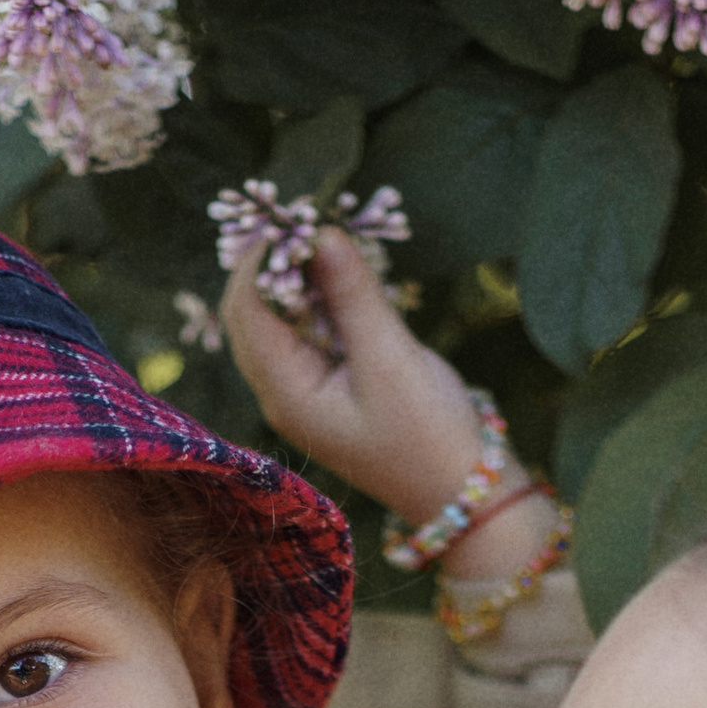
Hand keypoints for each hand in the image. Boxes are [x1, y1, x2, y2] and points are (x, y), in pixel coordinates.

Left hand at [223, 224, 511, 526]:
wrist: (460, 494)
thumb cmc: (428, 436)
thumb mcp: (392, 358)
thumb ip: (353, 294)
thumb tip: (322, 233)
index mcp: (286, 393)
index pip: (246, 308)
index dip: (261, 255)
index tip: (296, 213)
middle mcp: (281, 393)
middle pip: (250, 310)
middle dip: (273, 261)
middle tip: (311, 216)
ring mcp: (300, 391)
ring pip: (276, 317)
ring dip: (297, 275)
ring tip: (330, 236)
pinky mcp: (325, 386)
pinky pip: (305, 330)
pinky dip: (317, 297)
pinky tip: (342, 272)